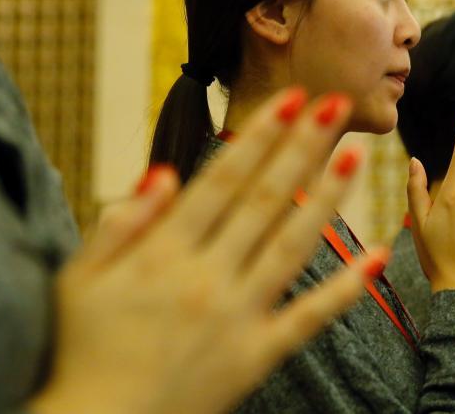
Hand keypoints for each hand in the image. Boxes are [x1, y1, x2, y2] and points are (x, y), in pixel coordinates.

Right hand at [29, 89, 382, 413]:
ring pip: (293, 244)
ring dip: (329, 196)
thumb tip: (163, 172)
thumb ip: (119, 224)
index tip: (291, 99)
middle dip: (303, 146)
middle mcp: (207, 276)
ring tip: (358, 155)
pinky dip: (346, 288)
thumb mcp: (78, 280)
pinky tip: (376, 257)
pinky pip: (310, 317)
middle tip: (337, 104)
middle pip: (266, 199)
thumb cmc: (81, 351)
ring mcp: (238, 315)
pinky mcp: (259, 354)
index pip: (222, 180)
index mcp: (163, 253)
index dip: (260, 136)